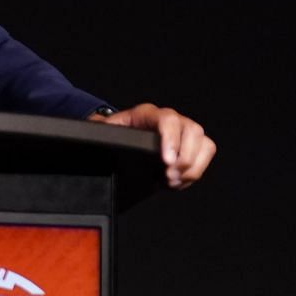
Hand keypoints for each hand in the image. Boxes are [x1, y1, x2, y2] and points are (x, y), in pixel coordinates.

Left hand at [93, 103, 215, 187]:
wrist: (119, 138)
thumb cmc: (111, 134)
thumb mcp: (102, 132)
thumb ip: (99, 132)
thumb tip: (91, 134)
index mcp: (147, 114)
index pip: (167, 119)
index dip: (171, 140)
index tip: (167, 161)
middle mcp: (169, 120)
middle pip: (193, 131)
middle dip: (185, 158)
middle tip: (169, 177)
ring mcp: (182, 132)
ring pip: (203, 143)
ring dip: (192, 166)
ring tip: (172, 181)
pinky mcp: (189, 146)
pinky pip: (204, 155)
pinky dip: (194, 171)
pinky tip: (177, 181)